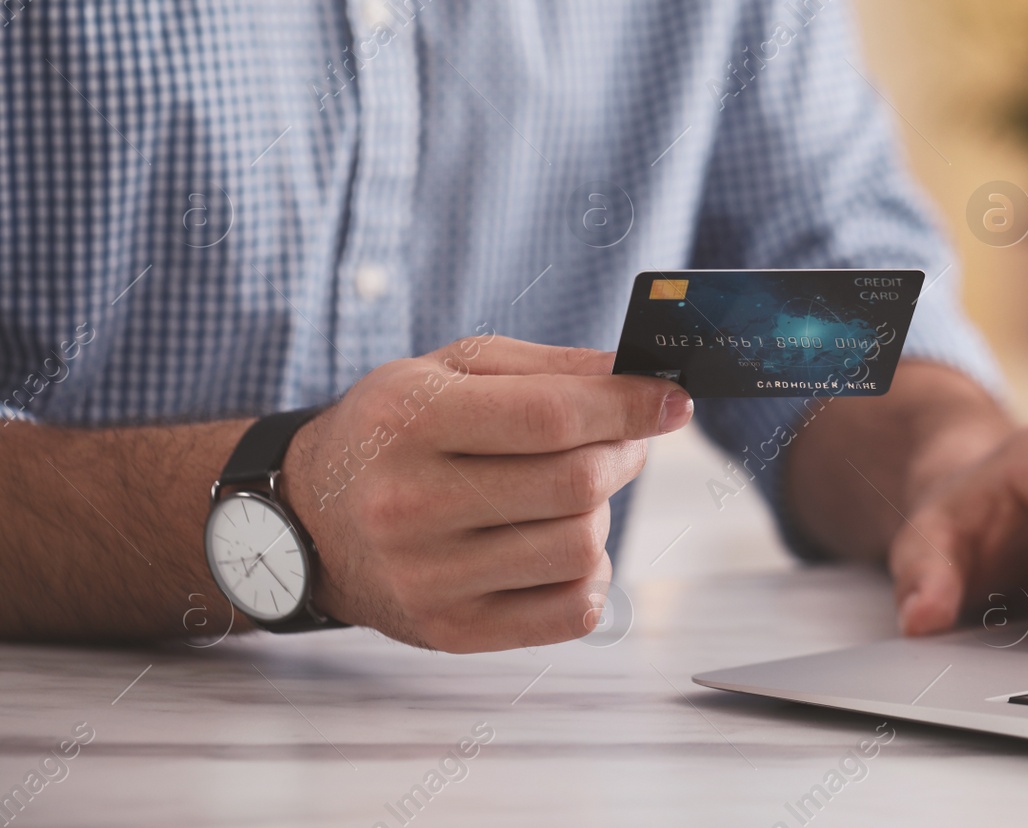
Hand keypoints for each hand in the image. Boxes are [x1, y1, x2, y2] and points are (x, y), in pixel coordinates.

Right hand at [282, 335, 693, 652]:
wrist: (309, 521)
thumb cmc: (394, 431)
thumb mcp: (449, 371)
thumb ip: (548, 369)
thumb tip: (643, 380)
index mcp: (409, 422)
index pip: (550, 418)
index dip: (628, 407)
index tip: (672, 401)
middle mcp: (410, 504)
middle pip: (576, 483)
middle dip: (623, 453)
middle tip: (622, 440)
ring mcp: (430, 578)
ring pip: (581, 545)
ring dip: (600, 511)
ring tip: (570, 492)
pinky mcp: (452, 631)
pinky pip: (572, 610)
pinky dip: (589, 573)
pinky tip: (557, 543)